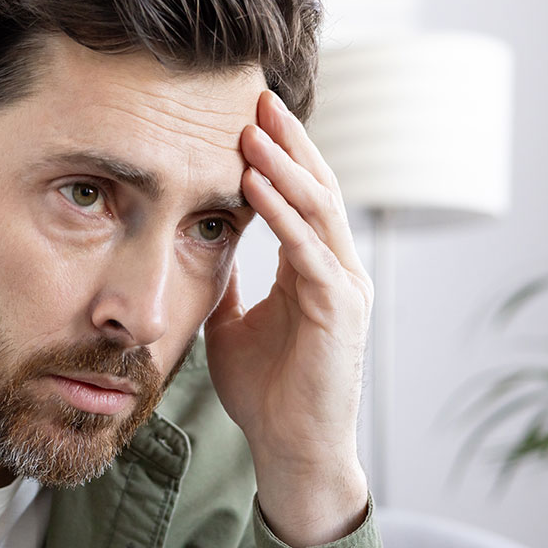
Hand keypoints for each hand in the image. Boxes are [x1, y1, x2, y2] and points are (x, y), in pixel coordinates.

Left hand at [205, 89, 372, 545]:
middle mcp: (338, 270)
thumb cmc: (267, 391)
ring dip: (283, 166)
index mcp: (315, 269)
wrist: (291, 449)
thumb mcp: (233, 323)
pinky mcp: (340, 312)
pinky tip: (254, 183)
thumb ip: (227, 282)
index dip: (279, 154)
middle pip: (316, 187)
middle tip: (257, 97)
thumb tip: (203, 245)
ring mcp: (344, 288)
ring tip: (251, 129)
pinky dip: (282, 214)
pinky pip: (309, 250)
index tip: (248, 116)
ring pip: (318, 209)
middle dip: (287, 142)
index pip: (301, 196)